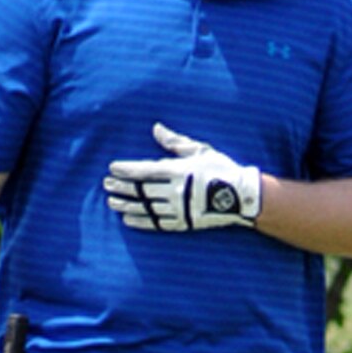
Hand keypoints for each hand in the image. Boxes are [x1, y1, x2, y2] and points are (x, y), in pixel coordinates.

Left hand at [104, 123, 261, 231]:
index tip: (112, 168)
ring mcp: (181, 209)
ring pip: (146, 208)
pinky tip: (129, 220)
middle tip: (106, 185)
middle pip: (141, 190)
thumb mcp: (200, 150)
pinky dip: (142, 222)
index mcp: (179, 171)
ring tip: (112, 203)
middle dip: (122, 188)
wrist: (245, 197)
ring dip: (127, 206)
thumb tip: (155, 128)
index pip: (144, 171)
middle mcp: (177, 191)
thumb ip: (174, 141)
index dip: (126, 170)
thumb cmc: (223, 169)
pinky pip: (159, 224)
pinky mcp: (186, 223)